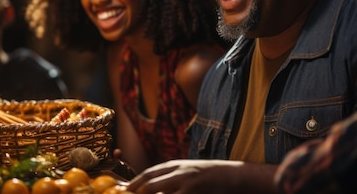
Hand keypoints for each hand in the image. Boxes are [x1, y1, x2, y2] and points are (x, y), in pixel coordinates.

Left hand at [126, 159, 256, 193]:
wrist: (231, 176)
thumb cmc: (206, 175)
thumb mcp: (186, 170)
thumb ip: (168, 177)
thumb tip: (146, 185)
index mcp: (175, 165)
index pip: (149, 173)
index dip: (135, 182)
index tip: (124, 190)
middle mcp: (179, 173)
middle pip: (151, 185)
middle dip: (138, 193)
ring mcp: (187, 185)